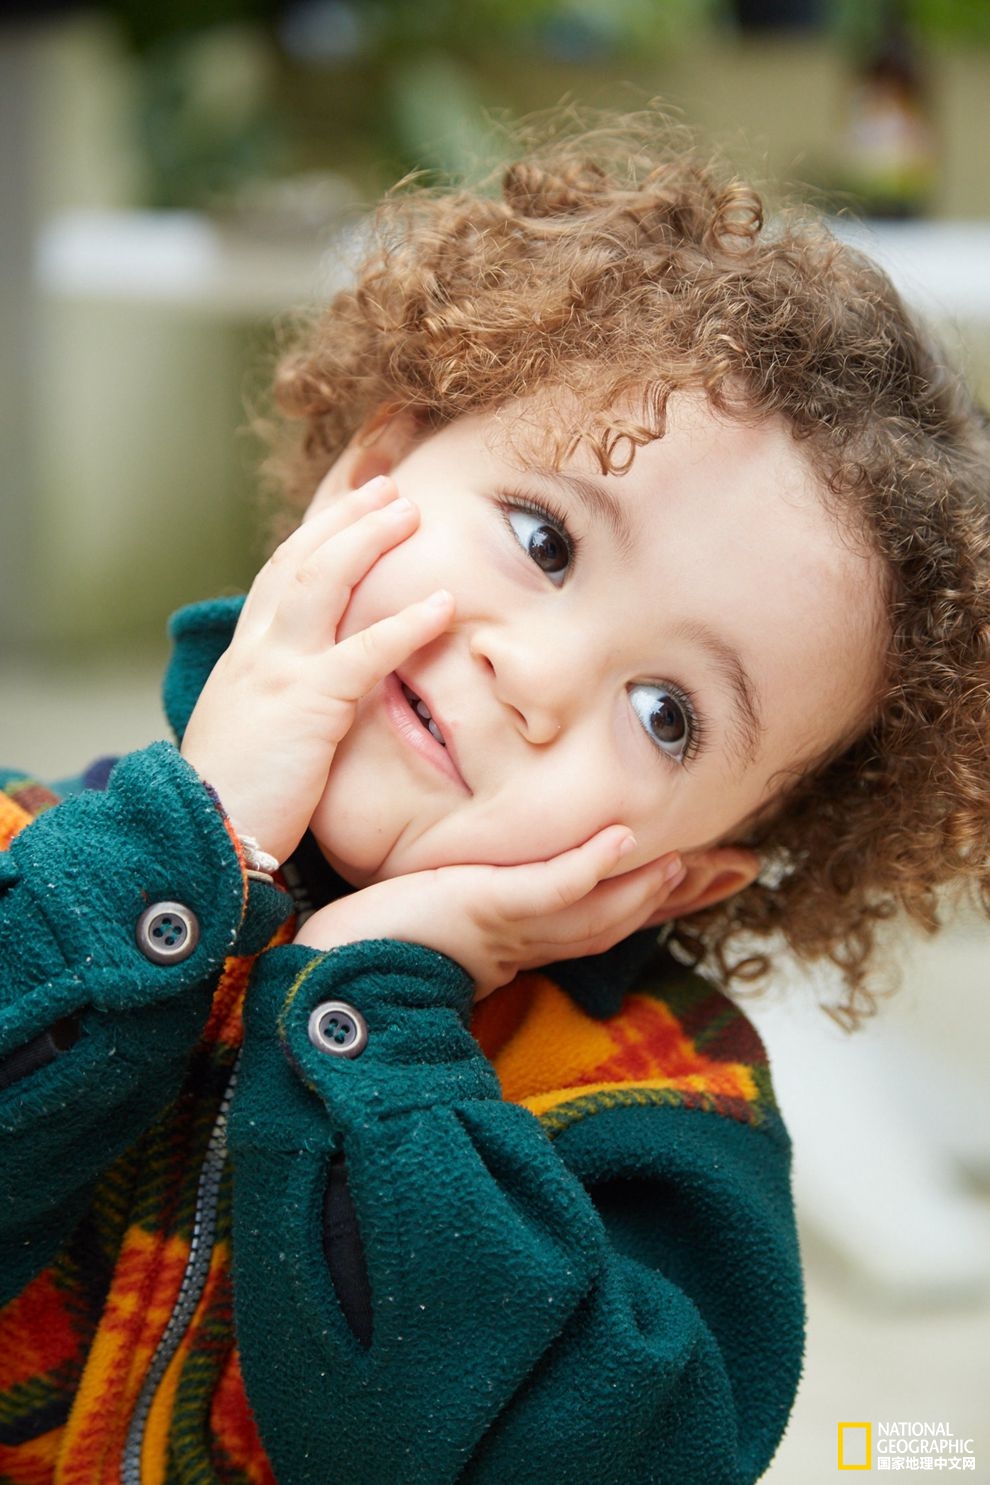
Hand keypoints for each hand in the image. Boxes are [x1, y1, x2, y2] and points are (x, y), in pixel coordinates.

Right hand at [181, 477, 452, 865]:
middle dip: (345, 517)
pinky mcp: (306, 705)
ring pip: (323, 582)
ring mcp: (278, 670)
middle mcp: (257, 650)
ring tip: (411, 513)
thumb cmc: (233, 798)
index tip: (351, 504)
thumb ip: (282, 699)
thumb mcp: (253, 733)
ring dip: (369, 540)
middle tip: (388, 488)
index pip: (280, 574)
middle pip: (301, 560)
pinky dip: (406, 623)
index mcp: (246, 656)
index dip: (317, 534)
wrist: (202, 836)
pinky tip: (443, 603)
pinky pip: (365, 653)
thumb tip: (321, 691)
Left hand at [294, 827, 686, 998]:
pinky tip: (623, 843)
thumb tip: (513, 869)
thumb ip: (489, 888)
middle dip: (687, 893)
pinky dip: (587, 868)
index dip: (669, 894)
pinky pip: (545, 890)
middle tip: (745, 867)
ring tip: (705, 859)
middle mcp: (530, 937)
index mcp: (526, 935)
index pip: (610, 910)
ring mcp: (510, 925)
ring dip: (654, 884)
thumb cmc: (379, 932)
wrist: (329, 967)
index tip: (720, 870)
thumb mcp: (448, 901)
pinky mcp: (482, 908)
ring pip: (599, 907)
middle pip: (624, 914)